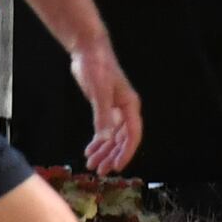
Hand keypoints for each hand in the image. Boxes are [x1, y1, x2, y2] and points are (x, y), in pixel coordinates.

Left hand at [70, 39, 142, 172]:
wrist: (88, 50)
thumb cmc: (97, 67)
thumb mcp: (99, 92)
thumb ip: (103, 116)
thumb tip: (107, 139)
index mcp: (130, 106)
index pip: (132, 135)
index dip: (126, 152)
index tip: (116, 166)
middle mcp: (125, 110)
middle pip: (122, 140)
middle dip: (112, 156)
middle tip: (100, 171)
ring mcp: (115, 109)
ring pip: (113, 137)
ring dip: (103, 151)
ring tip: (91, 164)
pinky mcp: (104, 107)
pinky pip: (104, 130)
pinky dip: (98, 141)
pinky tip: (89, 150)